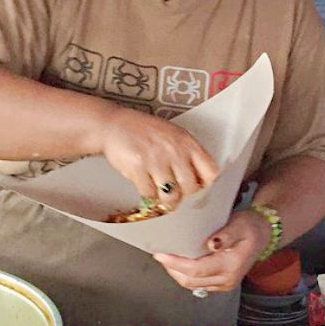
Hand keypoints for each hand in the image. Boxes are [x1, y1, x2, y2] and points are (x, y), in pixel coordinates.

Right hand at [97, 106, 217, 206]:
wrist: (113, 125)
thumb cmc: (144, 131)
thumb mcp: (173, 136)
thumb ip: (187, 154)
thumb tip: (199, 180)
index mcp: (187, 142)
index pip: (210, 172)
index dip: (204, 184)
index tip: (197, 186)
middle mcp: (174, 150)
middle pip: (191, 188)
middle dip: (183, 194)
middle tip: (175, 192)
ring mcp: (156, 159)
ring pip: (171, 195)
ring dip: (166, 200)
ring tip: (162, 194)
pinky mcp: (138, 168)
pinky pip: (149, 194)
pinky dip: (148, 195)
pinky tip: (146, 186)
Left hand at [154, 209, 268, 294]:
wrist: (263, 235)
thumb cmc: (250, 227)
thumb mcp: (240, 224)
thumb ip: (226, 234)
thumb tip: (211, 244)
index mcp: (231, 265)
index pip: (197, 269)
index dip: (175, 263)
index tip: (160, 254)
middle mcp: (227, 279)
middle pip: (191, 280)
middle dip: (172, 269)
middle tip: (159, 255)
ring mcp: (224, 284)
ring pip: (192, 285)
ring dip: (176, 273)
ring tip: (166, 258)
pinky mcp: (221, 285)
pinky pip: (198, 284)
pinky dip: (185, 275)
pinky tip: (178, 264)